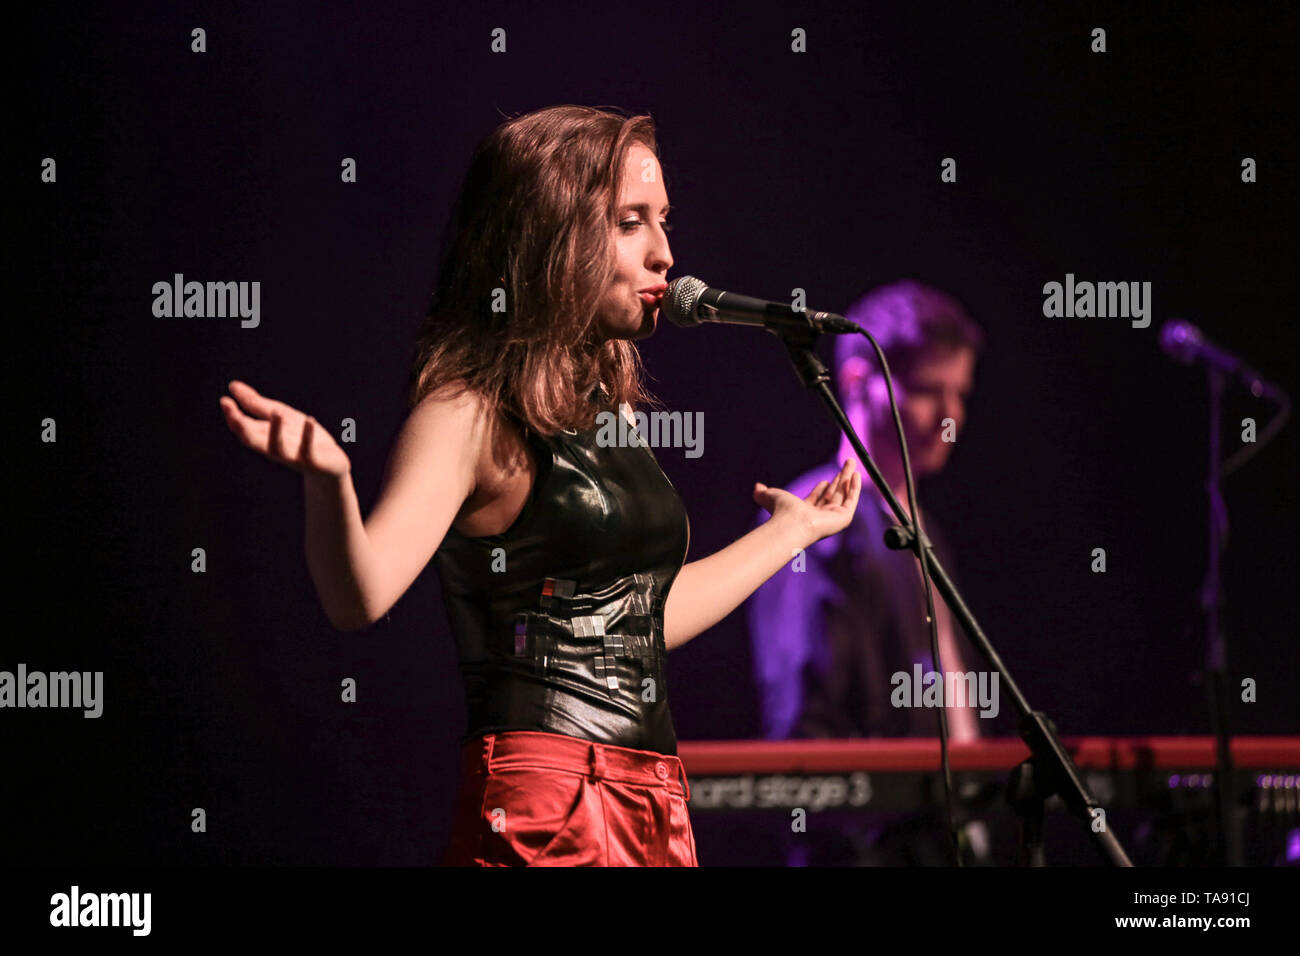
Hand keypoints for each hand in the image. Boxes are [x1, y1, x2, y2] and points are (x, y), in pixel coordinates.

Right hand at [220, 380, 351, 477]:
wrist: (329, 464)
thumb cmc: (300, 437)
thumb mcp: (279, 416)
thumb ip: (256, 404)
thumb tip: (232, 386)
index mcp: (264, 436)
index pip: (242, 428)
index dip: (232, 415)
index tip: (224, 400)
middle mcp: (273, 448)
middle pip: (251, 440)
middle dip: (239, 425)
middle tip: (230, 408)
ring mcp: (292, 456)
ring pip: (277, 448)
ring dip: (275, 431)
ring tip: (276, 411)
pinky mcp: (312, 461)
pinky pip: (307, 450)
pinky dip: (307, 435)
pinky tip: (310, 419)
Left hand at [753, 459, 861, 547]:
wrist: (792, 523)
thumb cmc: (781, 511)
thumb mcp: (771, 497)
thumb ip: (763, 493)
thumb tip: (756, 487)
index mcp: (806, 513)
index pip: (818, 500)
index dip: (822, 489)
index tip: (825, 480)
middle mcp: (821, 517)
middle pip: (833, 494)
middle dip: (839, 479)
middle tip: (844, 465)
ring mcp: (833, 518)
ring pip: (843, 493)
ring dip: (848, 477)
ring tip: (851, 462)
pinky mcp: (843, 518)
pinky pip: (852, 499)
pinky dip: (855, 487)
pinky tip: (856, 474)